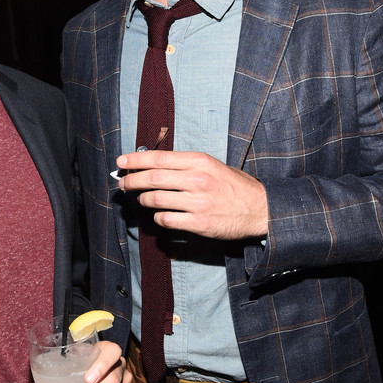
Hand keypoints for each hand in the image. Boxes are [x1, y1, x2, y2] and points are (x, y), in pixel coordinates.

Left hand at [117, 149, 267, 239]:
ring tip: (140, 199)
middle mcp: (197, 180)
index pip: (159, 158)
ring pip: (155, 199)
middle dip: (132, 180)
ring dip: (142, 199)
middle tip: (123, 183)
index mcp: (200, 162)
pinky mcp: (199, 223)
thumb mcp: (213, 166)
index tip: (121, 162)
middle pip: (152, 178)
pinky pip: (166, 219)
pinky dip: (158, 217)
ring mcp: (198, 203)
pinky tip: (159, 214)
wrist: (260, 210)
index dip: (136, 160)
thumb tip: (154, 165)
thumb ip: (186, 165)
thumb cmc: (235, 186)